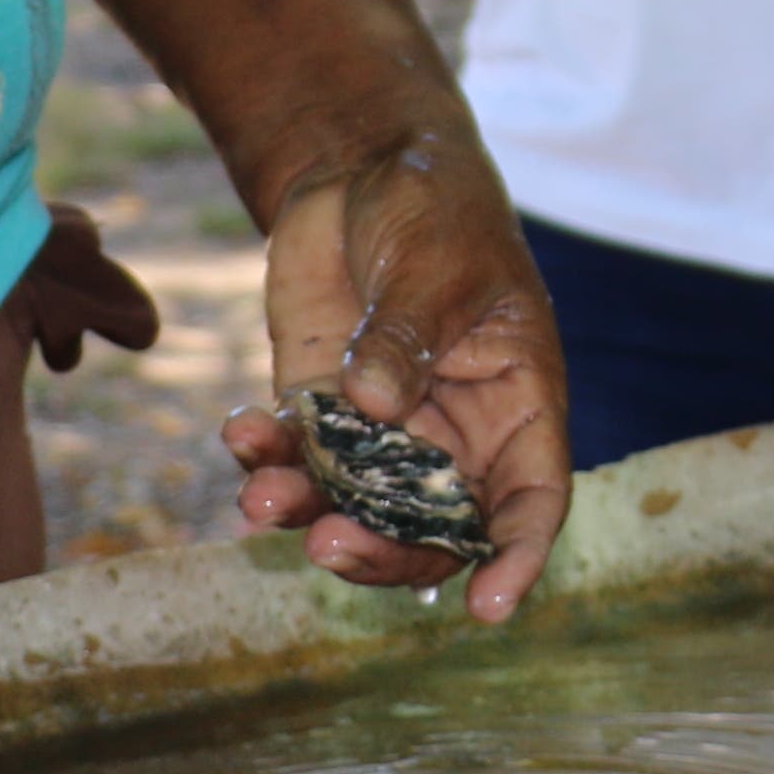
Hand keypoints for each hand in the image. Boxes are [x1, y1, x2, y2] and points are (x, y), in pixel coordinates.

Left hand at [213, 125, 571, 622]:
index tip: (488, 608)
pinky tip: (241, 433)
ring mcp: (382, 429)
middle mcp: (454, 434)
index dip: (517, 559)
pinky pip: (295, 459)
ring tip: (260, 497)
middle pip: (432, 529)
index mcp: (516, 403)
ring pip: (355, 507)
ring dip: (307, 513)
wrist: (361, 166)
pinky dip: (265, 459)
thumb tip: (374, 407)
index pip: (531, 499)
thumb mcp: (435, 262)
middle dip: (382, 550)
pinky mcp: (319, 410)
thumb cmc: (434, 206)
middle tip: (328, 541)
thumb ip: (407, 336)